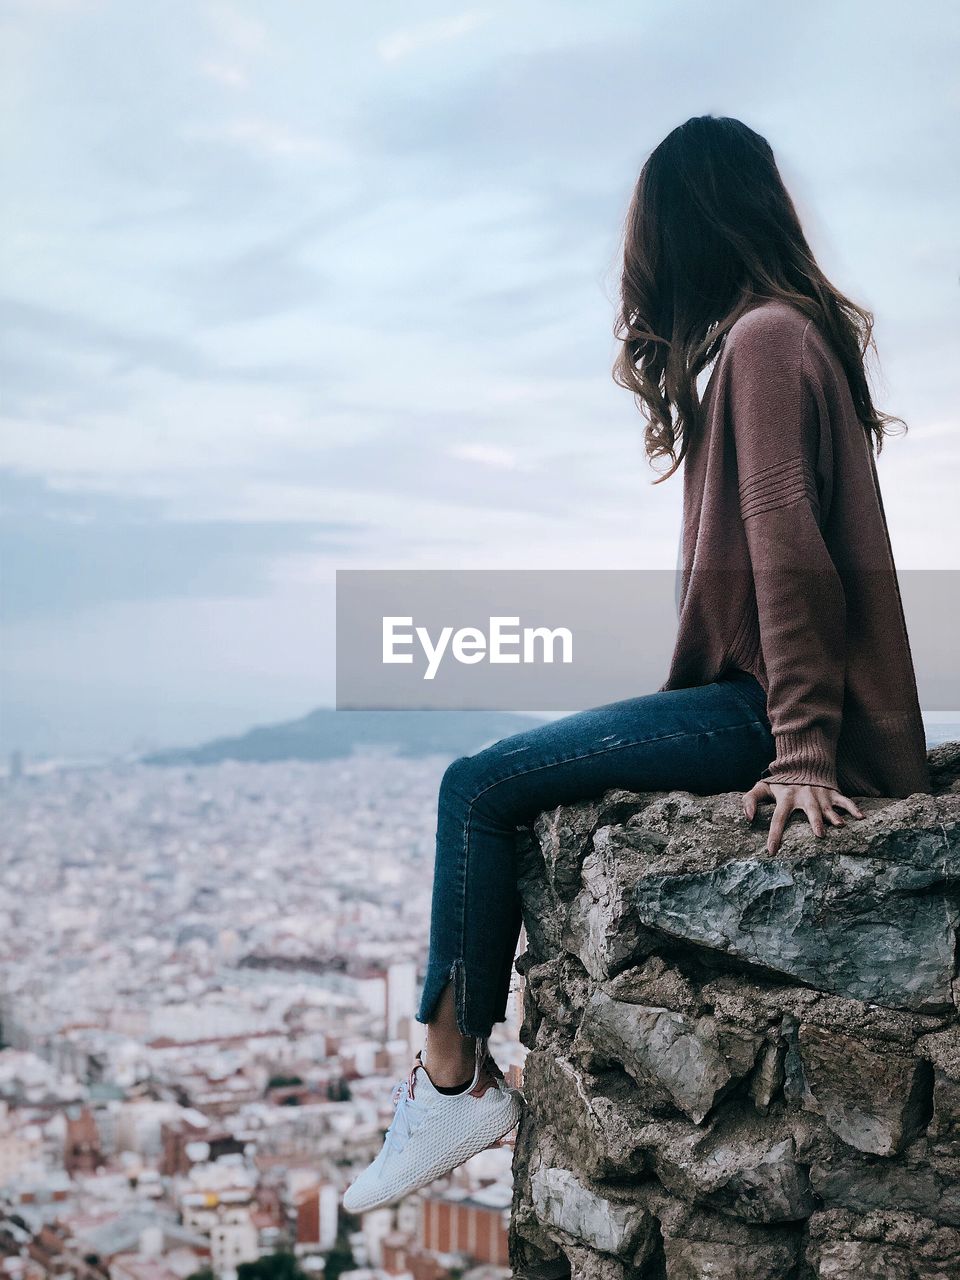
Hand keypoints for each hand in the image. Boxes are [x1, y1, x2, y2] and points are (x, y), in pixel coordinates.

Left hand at [743, 781, 863, 854]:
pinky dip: (853, 808)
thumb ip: (750, 801)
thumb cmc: (779, 782)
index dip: (774, 835)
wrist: (800, 762)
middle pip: (809, 810)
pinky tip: (861, 817)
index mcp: (785, 797)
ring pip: (828, 807)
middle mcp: (803, 796)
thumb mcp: (761, 787)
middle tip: (819, 835)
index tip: (771, 851)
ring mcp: (819, 794)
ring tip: (840, 826)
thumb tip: (748, 818)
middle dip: (815, 821)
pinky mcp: (832, 792)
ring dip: (834, 816)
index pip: (778, 818)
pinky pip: (845, 800)